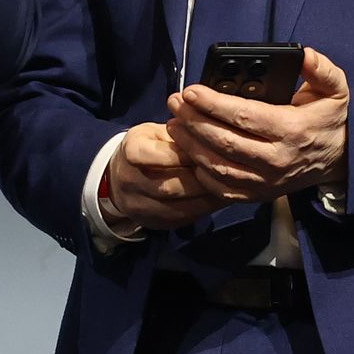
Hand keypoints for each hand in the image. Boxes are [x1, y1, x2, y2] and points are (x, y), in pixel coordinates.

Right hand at [100, 122, 228, 233]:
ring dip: (208, 196)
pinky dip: (206, 208)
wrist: (121, 179)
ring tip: (232, 186)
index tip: (212, 149)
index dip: (188, 153)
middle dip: (202, 179)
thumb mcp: (158, 132)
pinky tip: (223, 198)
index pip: (160, 154)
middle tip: (230, 172)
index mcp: (132, 150)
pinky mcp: (155, 222)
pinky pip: (184, 217)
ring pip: (179, 205)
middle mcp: (130, 181)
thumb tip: (214, 135)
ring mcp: (140, 205)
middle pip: (171, 185)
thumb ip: (181, 134)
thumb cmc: (149, 147)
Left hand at [167, 48, 350, 202]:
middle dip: (193, 121)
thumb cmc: (330, 121)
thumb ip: (322, 70)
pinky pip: (222, 189)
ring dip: (191, 146)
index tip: (190, 91)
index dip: (212, 103)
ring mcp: (266, 181)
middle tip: (174, 103)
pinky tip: (190, 153)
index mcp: (292, 130)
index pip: (244, 116)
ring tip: (174, 125)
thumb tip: (305, 55)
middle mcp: (277, 159)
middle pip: (224, 142)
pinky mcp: (258, 194)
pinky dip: (202, 173)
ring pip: (218, 166)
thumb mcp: (335, 90)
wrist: (339, 160)